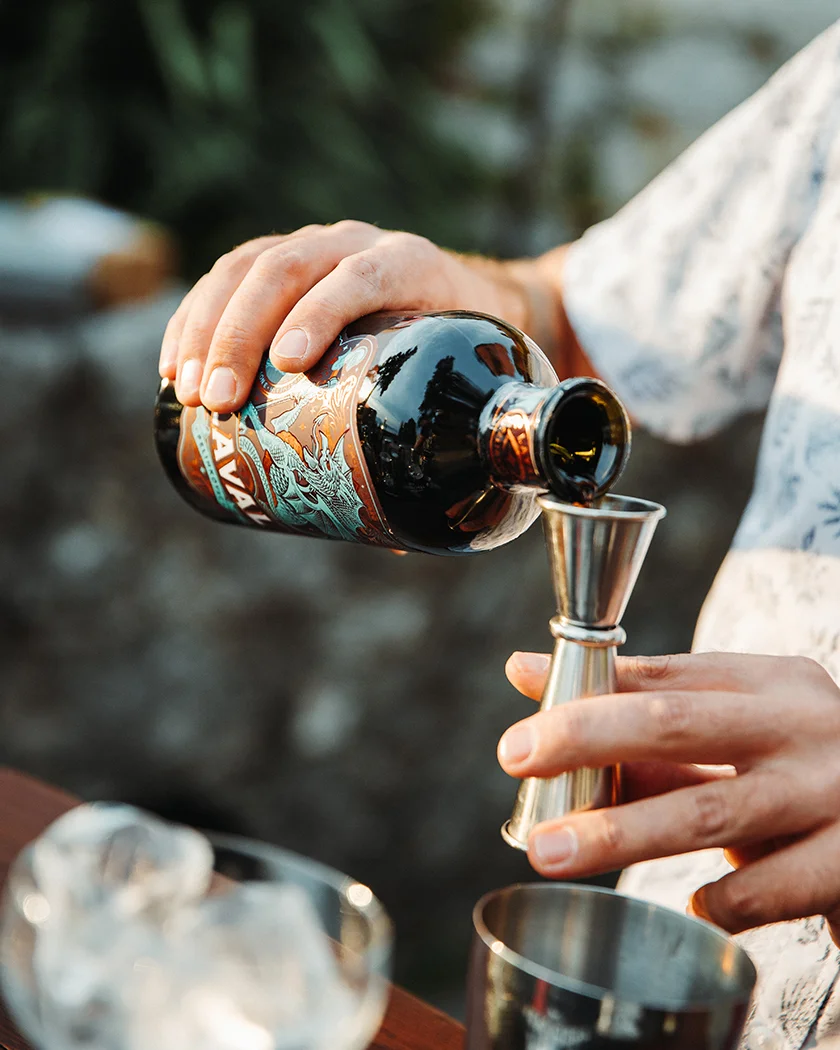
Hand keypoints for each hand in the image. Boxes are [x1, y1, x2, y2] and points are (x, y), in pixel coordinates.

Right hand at [158, 221, 546, 413]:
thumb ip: (437, 445)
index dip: (323, 312)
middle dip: (243, 334)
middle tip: (221, 401)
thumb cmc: (451, 353)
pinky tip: (175, 368)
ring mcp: (313, 245)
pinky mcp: (277, 257)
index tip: (290, 364)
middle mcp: (357, 243)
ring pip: (246, 268)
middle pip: (288, 270)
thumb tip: (399, 546)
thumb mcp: (457, 380)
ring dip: (208, 330)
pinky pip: (223, 276)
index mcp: (410, 266)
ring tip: (190, 394)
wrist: (454, 291)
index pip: (361, 278)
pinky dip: (193, 319)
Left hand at [499, 650, 839, 941]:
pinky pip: (768, 890)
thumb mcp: (735, 730)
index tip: (523, 727)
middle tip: (516, 758)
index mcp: (769, 683)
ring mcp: (831, 792)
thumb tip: (528, 674)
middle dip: (589, 737)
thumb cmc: (798, 768)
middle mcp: (801, 725)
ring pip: (708, 809)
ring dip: (621, 832)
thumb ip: (637, 711)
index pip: (665, 678)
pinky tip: (688, 906)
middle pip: (677, 722)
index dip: (587, 696)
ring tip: (551, 850)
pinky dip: (717, 900)